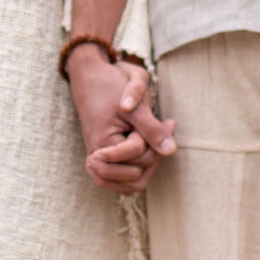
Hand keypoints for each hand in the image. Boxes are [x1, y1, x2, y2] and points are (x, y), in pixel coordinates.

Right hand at [66, 48, 174, 190]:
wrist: (88, 76)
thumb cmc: (109, 86)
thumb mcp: (134, 106)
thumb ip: (152, 129)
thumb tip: (171, 151)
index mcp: (103, 145)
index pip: (139, 156)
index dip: (153, 140)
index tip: (160, 120)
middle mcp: (98, 157)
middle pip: (136, 177)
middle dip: (153, 156)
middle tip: (163, 128)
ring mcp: (100, 160)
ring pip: (131, 183)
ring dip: (149, 164)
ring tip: (156, 139)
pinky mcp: (104, 158)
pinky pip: (123, 179)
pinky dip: (139, 168)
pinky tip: (149, 147)